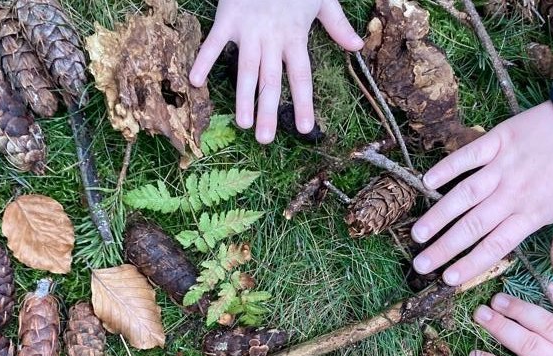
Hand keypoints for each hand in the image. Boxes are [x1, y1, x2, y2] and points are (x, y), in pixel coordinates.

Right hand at [189, 0, 362, 143]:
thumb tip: (357, 46)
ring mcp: (249, 30)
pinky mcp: (227, 18)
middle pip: (271, 80)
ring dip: (243, 97)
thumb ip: (337, 25)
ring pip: (246, 68)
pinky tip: (195, 82)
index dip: (303, 102)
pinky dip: (203, 60)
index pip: (301, 76)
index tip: (304, 128)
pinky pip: (213, 43)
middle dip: (268, 110)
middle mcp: (272, 38)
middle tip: (265, 140)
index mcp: (295, 36)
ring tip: (243, 124)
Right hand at [411, 101, 552, 285]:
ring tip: (418, 233)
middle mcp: (512, 193)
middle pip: (472, 226)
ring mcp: (503, 166)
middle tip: (421, 265)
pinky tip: (426, 181)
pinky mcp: (499, 140)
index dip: (471, 263)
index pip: (495, 245)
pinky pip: (468, 155)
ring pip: (464, 194)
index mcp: (532, 213)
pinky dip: (447, 167)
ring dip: (439, 214)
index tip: (449, 280)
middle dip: (444, 248)